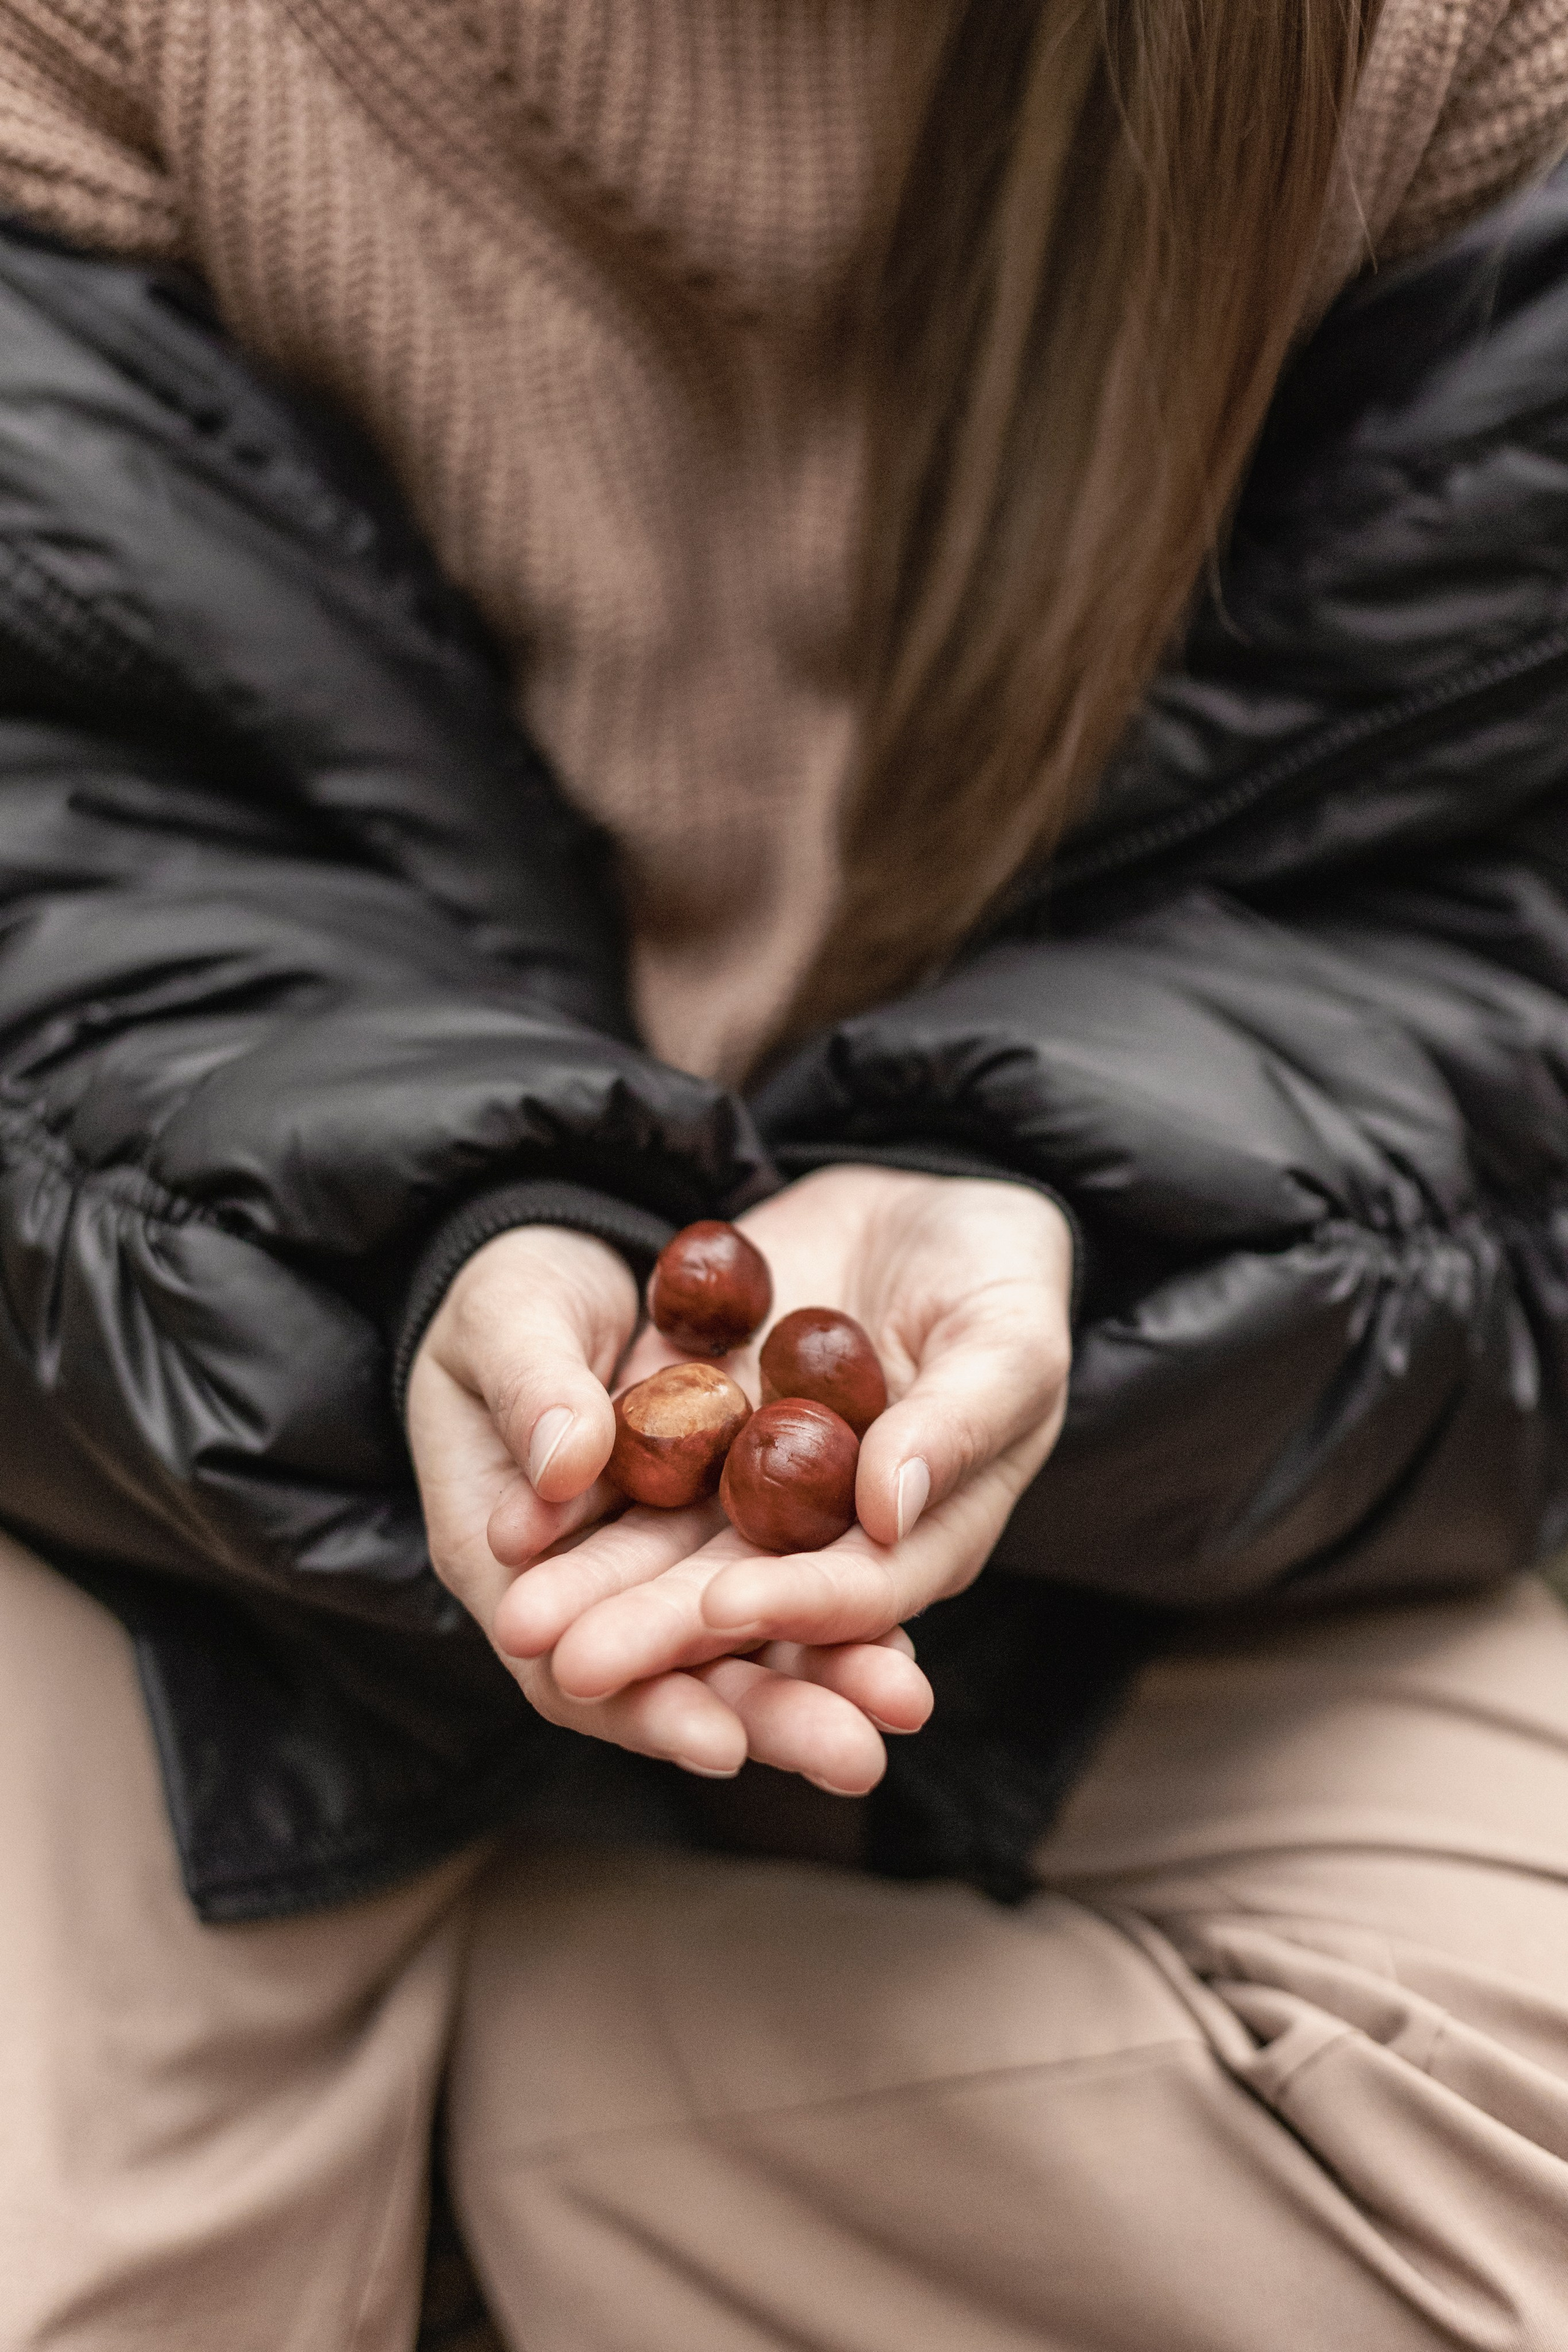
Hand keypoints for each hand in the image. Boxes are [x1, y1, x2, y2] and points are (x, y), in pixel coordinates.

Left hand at [491, 1167, 1072, 1774]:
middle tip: (575, 1665)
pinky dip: (575, 1493)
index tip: (723, 1608)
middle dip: (660, 1635)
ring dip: (597, 1589)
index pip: (860, 1590)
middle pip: (741, 1593)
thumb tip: (890, 1507)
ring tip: (518, 1618)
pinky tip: (510, 1523)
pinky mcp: (696, 1415)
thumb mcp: (1010, 1337)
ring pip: (668, 1547)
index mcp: (922, 1533)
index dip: (795, 1604)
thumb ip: (963, 1422)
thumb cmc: (1005, 1278)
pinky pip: (632, 1462)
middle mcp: (824, 1527)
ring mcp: (752, 1475)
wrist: (931, 1196)